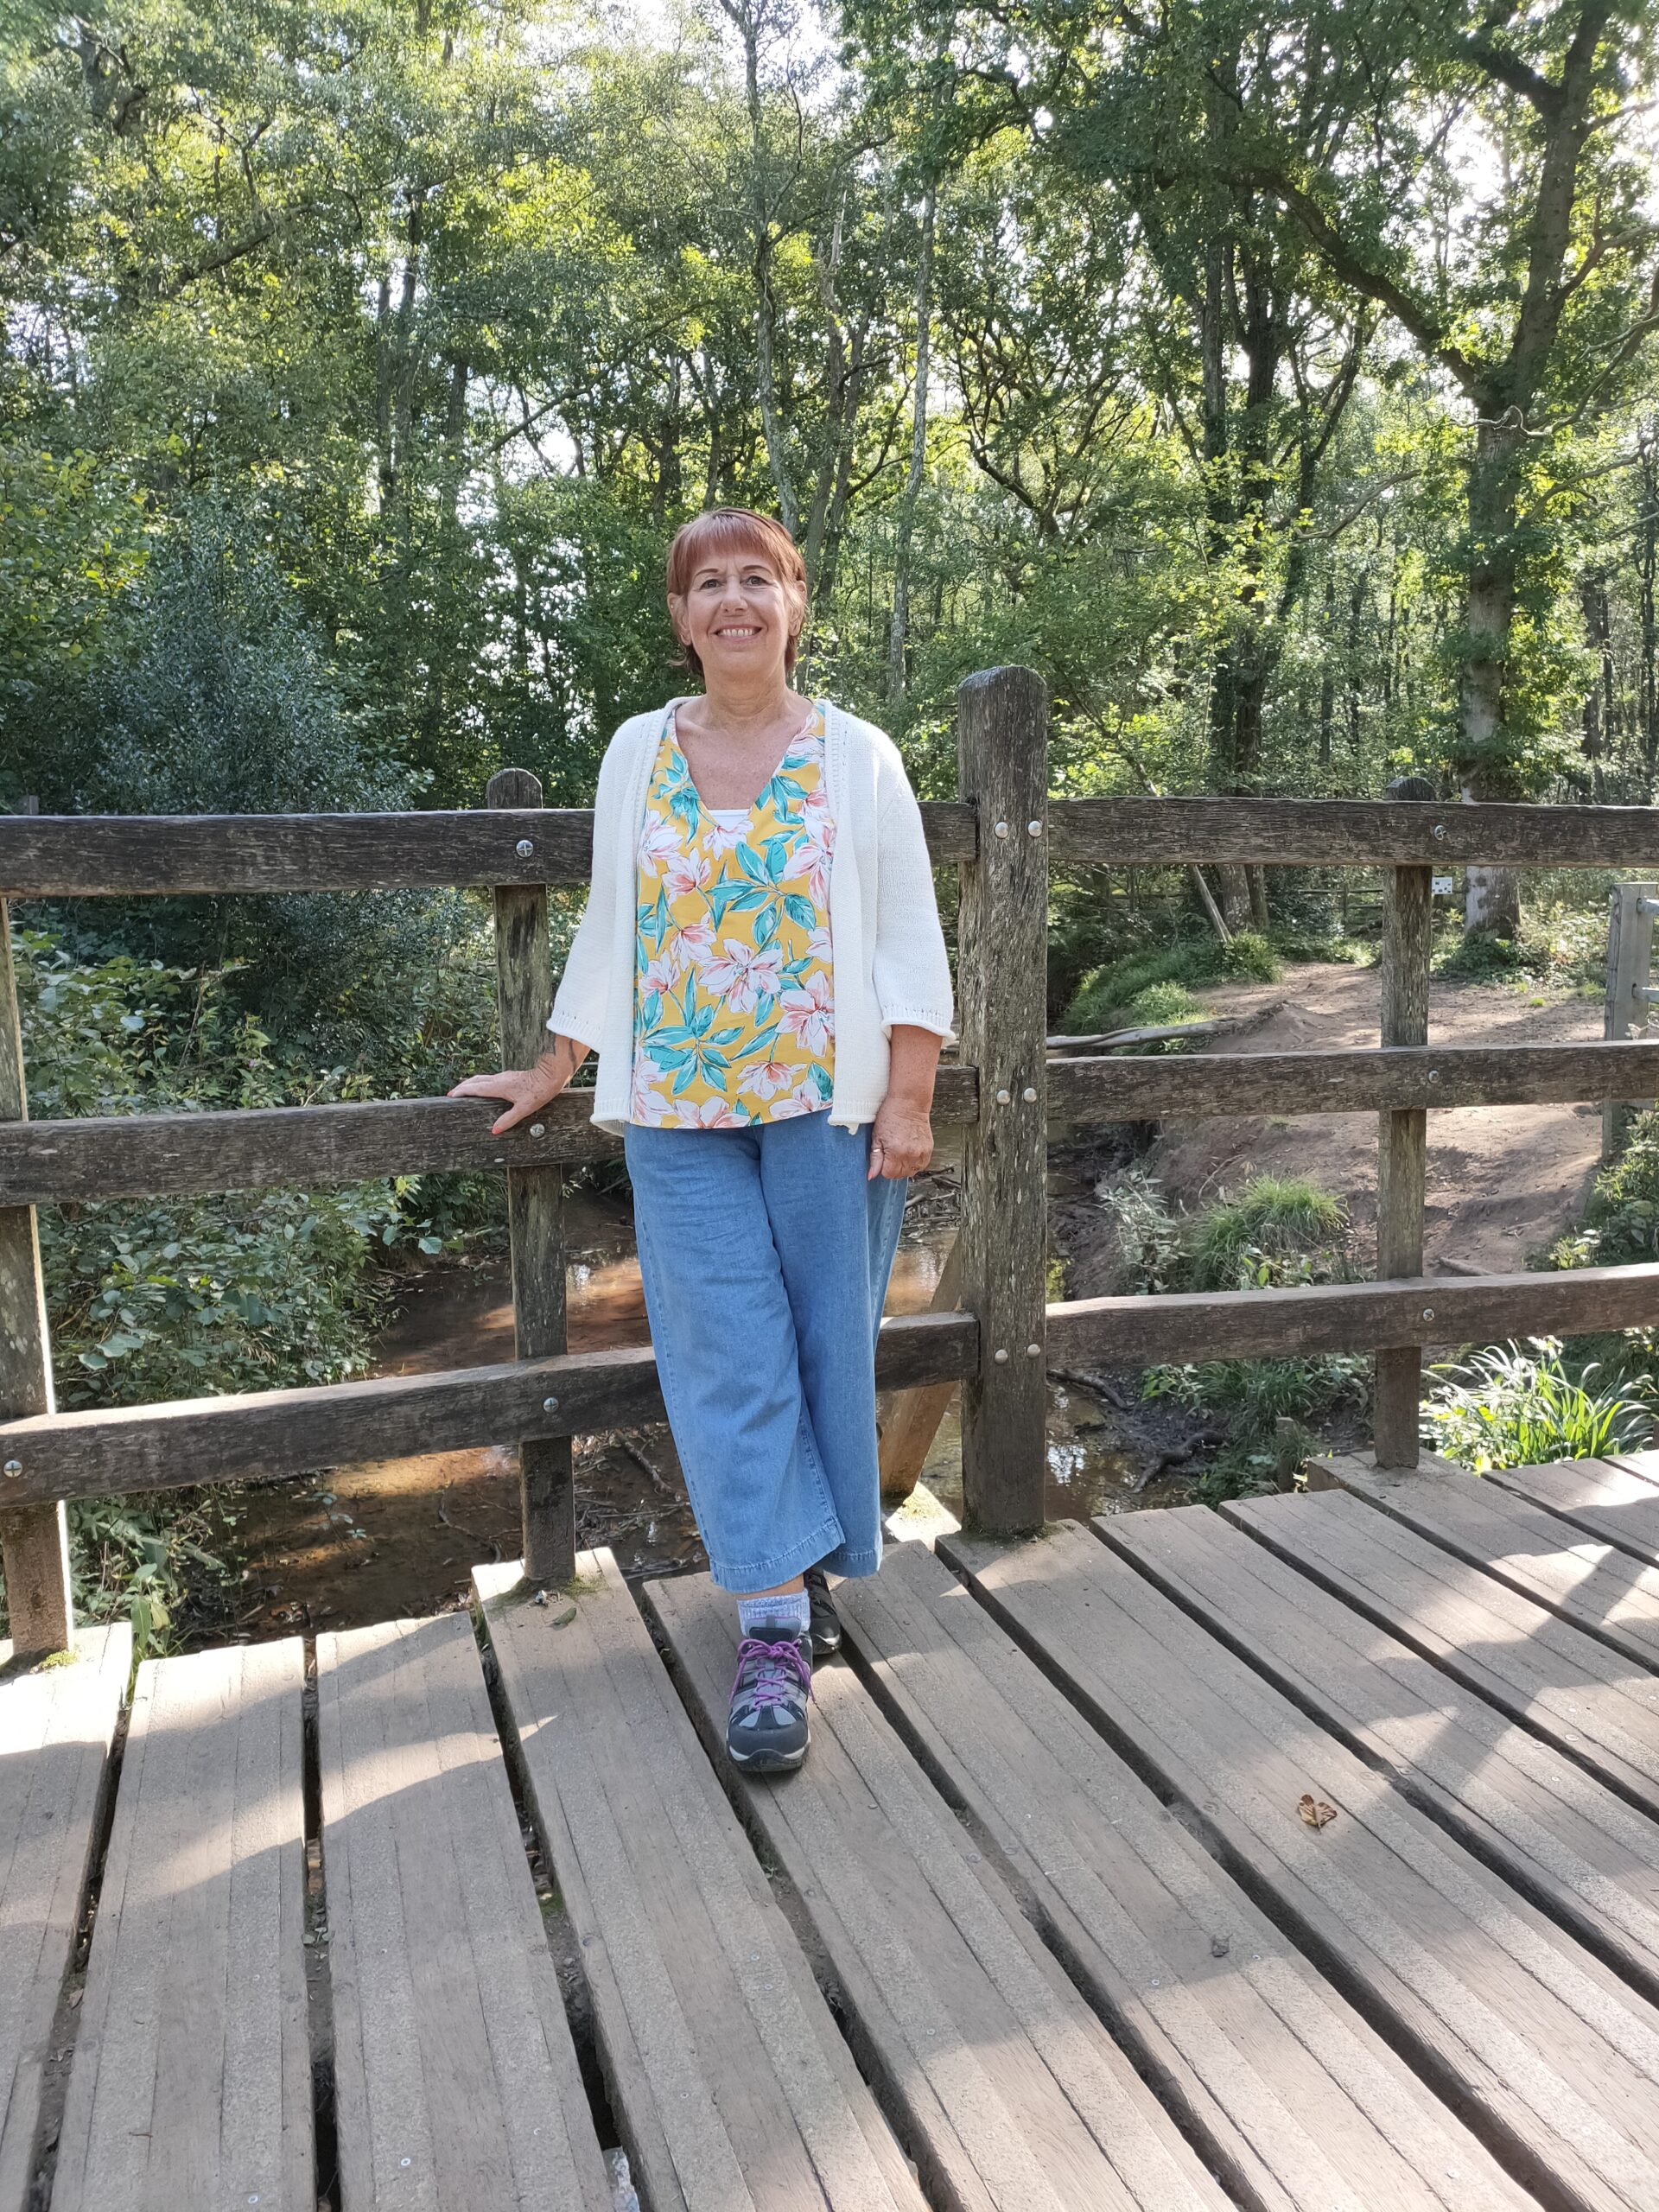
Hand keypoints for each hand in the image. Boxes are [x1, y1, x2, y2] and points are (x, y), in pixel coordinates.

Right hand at [448, 1038, 586, 1135]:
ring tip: (464, 1090)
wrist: (551, 1075)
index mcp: (498, 1086)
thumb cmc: (539, 1091)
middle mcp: (499, 1079)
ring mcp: (504, 1076)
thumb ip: (508, 1120)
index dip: (462, 1091)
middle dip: (462, 1087)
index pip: (475, 1088)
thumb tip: (494, 1130)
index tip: (451, 1096)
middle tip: (453, 1093)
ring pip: (482, 1078)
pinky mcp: (510, 1076)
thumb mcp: (524, 1109)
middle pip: (475, 1081)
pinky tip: (485, 1089)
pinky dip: (481, 1083)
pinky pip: (490, 1079)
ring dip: (471, 1083)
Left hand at [868, 1092, 931, 1179]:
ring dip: (905, 1166)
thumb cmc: (891, 1115)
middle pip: (900, 1175)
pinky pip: (921, 1165)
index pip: (888, 1174)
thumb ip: (875, 1158)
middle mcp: (910, 1154)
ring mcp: (921, 1153)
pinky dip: (914, 1163)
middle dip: (893, 1168)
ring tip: (900, 1152)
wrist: (909, 1103)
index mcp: (896, 1152)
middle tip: (890, 1154)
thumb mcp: (877, 1137)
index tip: (883, 1159)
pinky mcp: (928, 1149)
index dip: (883, 1168)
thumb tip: (872, 1175)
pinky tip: (909, 1152)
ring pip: (911, 1172)